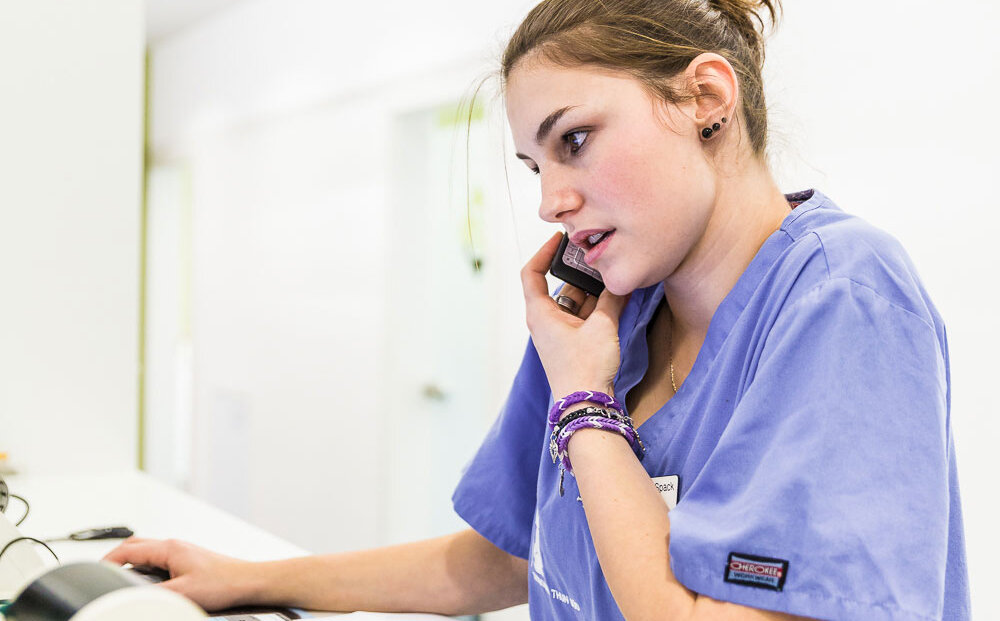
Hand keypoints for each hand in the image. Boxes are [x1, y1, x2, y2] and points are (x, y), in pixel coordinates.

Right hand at [103, 537, 257, 610]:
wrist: (248, 582)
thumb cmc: (224, 583)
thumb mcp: (181, 593)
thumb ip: (153, 595)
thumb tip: (132, 598)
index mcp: (169, 548)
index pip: (127, 549)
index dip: (107, 561)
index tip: (94, 571)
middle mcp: (174, 546)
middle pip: (135, 546)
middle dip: (116, 558)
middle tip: (103, 573)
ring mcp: (181, 553)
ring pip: (148, 553)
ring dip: (133, 564)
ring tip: (122, 579)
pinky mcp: (188, 562)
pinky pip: (159, 561)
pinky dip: (147, 569)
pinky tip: (148, 584)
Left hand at [521, 232, 628, 403]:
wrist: (587, 405)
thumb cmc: (585, 367)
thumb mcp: (602, 326)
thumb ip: (611, 299)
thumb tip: (620, 279)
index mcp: (539, 312)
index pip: (531, 273)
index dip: (543, 252)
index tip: (560, 238)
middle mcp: (544, 320)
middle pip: (560, 285)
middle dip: (582, 273)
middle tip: (601, 258)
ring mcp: (558, 333)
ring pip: (575, 301)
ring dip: (594, 291)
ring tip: (615, 277)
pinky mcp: (572, 344)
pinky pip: (583, 317)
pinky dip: (597, 307)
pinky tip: (617, 299)